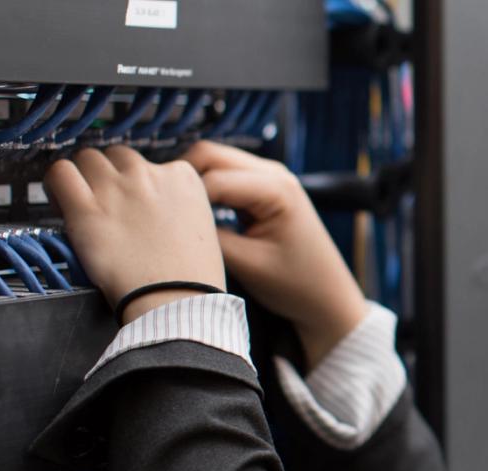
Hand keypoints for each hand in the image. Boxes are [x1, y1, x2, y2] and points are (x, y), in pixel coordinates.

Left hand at [44, 146, 225, 323]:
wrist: (177, 301)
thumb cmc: (190, 276)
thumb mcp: (201, 227)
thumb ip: (177, 205)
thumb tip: (153, 207)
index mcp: (182, 178)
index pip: (152, 163)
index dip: (138, 183)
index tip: (134, 203)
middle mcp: (149, 174)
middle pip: (118, 156)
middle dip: (111, 175)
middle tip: (108, 203)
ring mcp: (117, 189)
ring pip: (88, 158)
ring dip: (85, 177)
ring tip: (85, 202)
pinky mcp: (87, 209)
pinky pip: (60, 173)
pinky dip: (56, 183)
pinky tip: (61, 201)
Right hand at [182, 141, 366, 369]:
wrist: (327, 298)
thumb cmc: (297, 285)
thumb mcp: (249, 265)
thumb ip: (210, 238)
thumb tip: (175, 220)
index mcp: (276, 189)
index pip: (212, 177)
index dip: (183, 197)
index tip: (162, 222)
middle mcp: (274, 173)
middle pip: (209, 155)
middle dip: (181, 178)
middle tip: (160, 210)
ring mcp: (269, 178)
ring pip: (213, 162)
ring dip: (191, 182)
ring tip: (173, 213)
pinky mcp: (262, 189)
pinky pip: (224, 176)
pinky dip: (205, 189)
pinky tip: (193, 215)